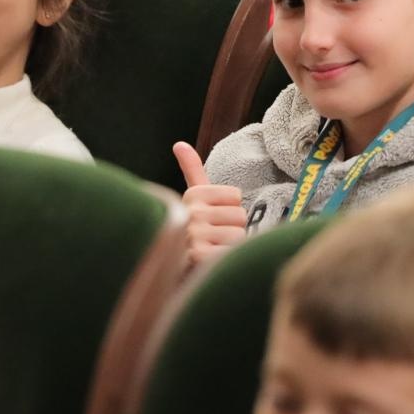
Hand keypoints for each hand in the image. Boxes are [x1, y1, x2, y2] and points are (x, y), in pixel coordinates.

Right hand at [174, 141, 247, 268]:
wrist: (174, 269)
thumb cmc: (192, 232)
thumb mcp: (193, 200)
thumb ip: (192, 170)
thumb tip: (179, 143)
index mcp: (192, 195)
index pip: (235, 196)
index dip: (229, 210)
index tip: (212, 219)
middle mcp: (191, 212)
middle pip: (240, 216)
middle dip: (231, 229)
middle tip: (213, 238)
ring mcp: (195, 235)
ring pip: (239, 235)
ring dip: (230, 246)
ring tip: (212, 249)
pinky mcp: (200, 257)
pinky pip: (233, 252)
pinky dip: (226, 260)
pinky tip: (212, 263)